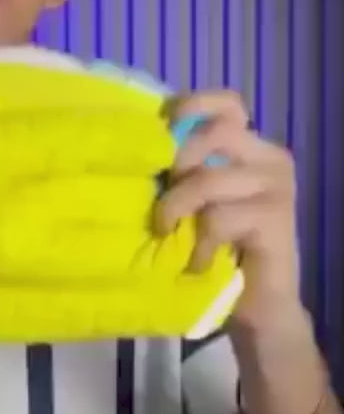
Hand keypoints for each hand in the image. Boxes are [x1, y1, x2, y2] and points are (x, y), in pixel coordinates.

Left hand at [154, 90, 300, 331]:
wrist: (259, 309)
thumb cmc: (219, 251)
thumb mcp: (197, 203)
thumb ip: (184, 171)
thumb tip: (136, 145)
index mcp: (251, 147)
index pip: (227, 103)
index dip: (191, 107)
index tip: (160, 132)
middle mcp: (270, 159)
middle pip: (215, 133)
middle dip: (176, 164)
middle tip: (162, 204)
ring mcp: (278, 188)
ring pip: (209, 179)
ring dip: (177, 209)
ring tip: (169, 235)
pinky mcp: (276, 221)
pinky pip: (219, 218)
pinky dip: (198, 244)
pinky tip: (197, 262)